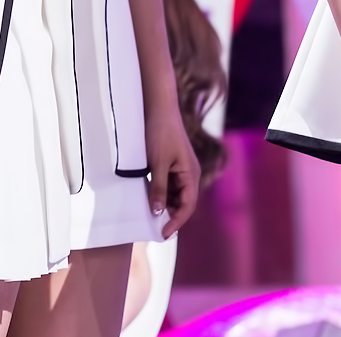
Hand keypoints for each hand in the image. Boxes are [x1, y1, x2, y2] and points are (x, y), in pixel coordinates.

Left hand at [143, 100, 200, 238]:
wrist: (157, 106)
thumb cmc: (159, 132)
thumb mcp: (157, 163)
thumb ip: (159, 188)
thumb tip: (159, 212)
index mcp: (192, 175)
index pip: (187, 206)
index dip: (176, 222)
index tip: (163, 235)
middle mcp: (190, 174)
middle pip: (183, 202)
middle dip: (171, 215)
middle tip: (154, 228)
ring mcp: (181, 168)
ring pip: (175, 194)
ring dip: (165, 204)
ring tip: (150, 216)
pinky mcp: (172, 162)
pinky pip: (169, 183)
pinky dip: (161, 192)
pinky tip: (149, 197)